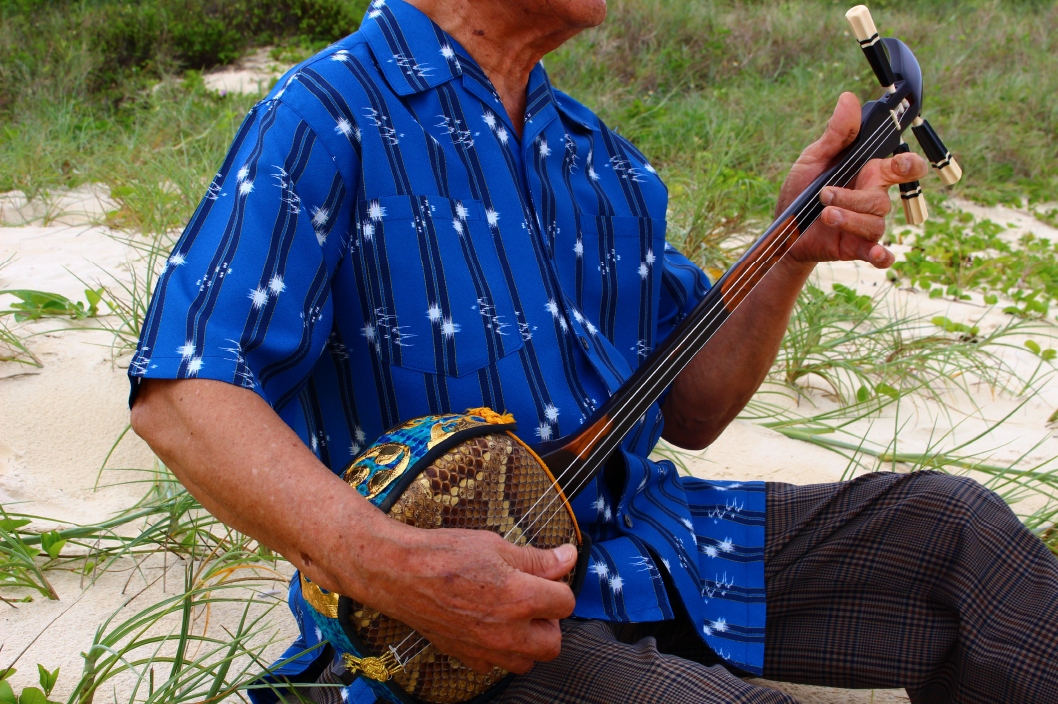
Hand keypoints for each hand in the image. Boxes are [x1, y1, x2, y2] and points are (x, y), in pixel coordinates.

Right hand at [329, 522, 577, 674]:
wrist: (399, 572)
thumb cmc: (444, 554)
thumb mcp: (496, 546)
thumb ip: (536, 559)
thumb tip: (567, 557)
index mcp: (519, 598)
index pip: (565, 602)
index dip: (559, 584)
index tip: (550, 575)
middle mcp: (506, 631)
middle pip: (553, 643)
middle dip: (549, 621)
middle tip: (535, 599)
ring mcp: (485, 649)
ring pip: (526, 661)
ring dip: (528, 641)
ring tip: (512, 614)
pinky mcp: (466, 656)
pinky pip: (494, 666)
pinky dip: (498, 650)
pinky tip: (487, 625)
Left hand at [778, 92, 928, 269]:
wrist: (783, 228)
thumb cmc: (802, 189)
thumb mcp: (814, 158)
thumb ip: (836, 134)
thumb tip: (848, 99)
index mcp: (868, 172)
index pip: (902, 166)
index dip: (909, 164)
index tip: (902, 163)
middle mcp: (872, 197)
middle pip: (882, 197)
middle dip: (854, 197)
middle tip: (826, 194)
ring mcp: (866, 223)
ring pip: (875, 222)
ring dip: (849, 218)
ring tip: (824, 214)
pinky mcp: (856, 247)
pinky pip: (877, 252)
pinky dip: (880, 255)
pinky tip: (877, 255)